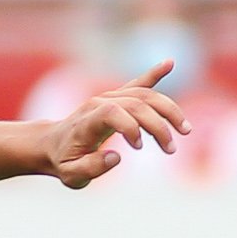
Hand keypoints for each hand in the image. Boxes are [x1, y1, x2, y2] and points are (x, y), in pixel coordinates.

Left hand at [41, 61, 190, 187]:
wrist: (51, 144)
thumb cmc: (63, 161)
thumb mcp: (70, 174)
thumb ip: (91, 168)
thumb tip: (116, 157)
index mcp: (88, 120)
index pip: (114, 112)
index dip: (130, 126)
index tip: (138, 148)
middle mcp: (100, 102)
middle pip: (136, 104)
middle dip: (158, 125)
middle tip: (171, 149)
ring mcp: (109, 97)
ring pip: (144, 95)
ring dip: (168, 110)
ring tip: (185, 130)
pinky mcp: (117, 98)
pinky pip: (138, 84)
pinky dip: (154, 75)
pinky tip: (169, 63)